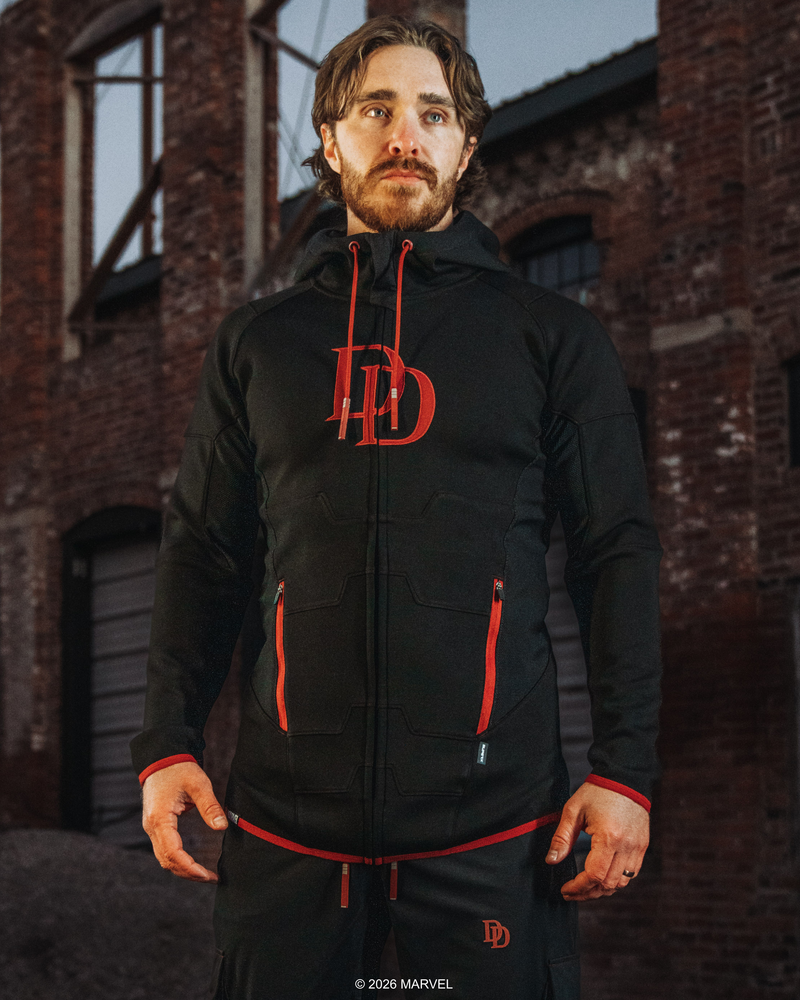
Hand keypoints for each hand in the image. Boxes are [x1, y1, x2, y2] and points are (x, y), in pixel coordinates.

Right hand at [141, 760, 227, 881]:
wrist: (161, 758)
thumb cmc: (179, 769)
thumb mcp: (199, 784)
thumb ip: (210, 807)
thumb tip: (223, 827)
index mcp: (160, 819)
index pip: (173, 852)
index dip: (189, 867)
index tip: (207, 875)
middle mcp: (151, 827)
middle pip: (167, 861)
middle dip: (188, 873)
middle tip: (210, 878)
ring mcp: (151, 827)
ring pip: (164, 858)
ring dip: (182, 869)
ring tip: (204, 874)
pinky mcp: (155, 826)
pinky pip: (164, 850)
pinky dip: (177, 860)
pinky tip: (192, 863)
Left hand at [545, 781, 648, 900]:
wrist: (624, 777)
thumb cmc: (597, 791)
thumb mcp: (573, 810)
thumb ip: (562, 838)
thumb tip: (551, 860)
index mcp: (608, 837)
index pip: (594, 875)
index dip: (578, 887)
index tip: (565, 890)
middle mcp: (627, 846)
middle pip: (608, 884)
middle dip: (588, 892)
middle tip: (572, 892)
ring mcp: (638, 847)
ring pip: (622, 883)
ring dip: (603, 889)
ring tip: (585, 887)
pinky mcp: (642, 846)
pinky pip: (631, 873)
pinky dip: (616, 879)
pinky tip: (602, 876)